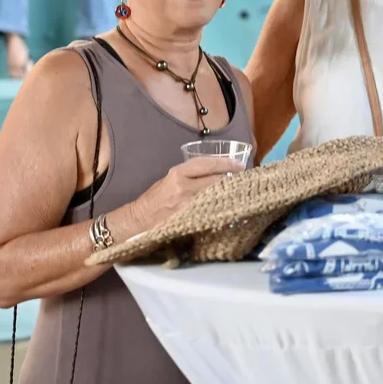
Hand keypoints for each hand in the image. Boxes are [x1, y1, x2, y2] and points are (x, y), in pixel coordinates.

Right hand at [112, 156, 244, 239]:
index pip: (206, 164)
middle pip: (215, 179)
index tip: (239, 165)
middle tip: (244, 179)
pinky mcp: (189, 218)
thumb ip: (190, 176)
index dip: (225, 163)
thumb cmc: (155, 199)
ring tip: (240, 191)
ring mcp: (187, 204)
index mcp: (177, 174)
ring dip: (229, 192)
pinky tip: (229, 206)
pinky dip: (221, 207)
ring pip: (215, 195)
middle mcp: (183, 187)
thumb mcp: (169, 180)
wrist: (138, 220)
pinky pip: (210, 210)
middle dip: (232, 178)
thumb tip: (216, 172)